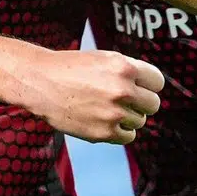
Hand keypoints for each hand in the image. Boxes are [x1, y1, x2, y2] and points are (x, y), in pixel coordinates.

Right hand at [17, 48, 163, 143]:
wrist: (39, 82)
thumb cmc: (72, 68)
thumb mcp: (104, 59)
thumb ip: (130, 73)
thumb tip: (153, 92)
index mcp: (124, 67)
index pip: (157, 83)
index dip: (147, 85)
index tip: (136, 87)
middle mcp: (122, 90)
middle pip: (153, 104)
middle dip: (140, 103)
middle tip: (122, 100)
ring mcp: (113, 113)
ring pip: (140, 121)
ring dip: (127, 117)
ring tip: (105, 108)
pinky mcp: (104, 132)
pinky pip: (128, 136)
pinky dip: (119, 131)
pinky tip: (103, 121)